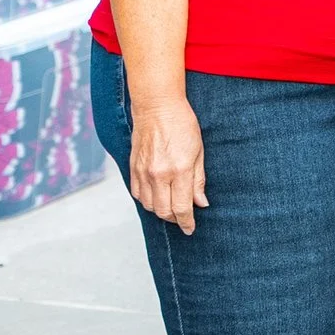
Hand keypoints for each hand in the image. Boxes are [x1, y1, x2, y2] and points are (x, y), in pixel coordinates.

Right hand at [128, 96, 207, 234]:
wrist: (157, 106)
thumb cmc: (183, 124)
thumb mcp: (199, 151)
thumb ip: (198, 180)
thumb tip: (201, 203)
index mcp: (179, 170)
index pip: (182, 207)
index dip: (187, 222)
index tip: (190, 229)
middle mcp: (159, 174)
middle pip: (164, 211)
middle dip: (175, 219)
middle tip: (183, 218)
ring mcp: (143, 172)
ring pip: (149, 205)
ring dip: (161, 211)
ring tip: (171, 207)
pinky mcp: (133, 167)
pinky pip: (137, 194)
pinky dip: (147, 200)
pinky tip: (157, 196)